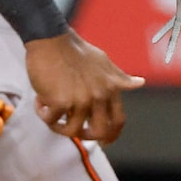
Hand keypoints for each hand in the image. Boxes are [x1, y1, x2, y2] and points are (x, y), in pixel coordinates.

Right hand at [26, 32, 142, 143]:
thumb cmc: (76, 50)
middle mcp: (98, 97)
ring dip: (58, 125)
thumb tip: (140, 82)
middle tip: (71, 128)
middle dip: (84, 136)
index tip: (105, 142)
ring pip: (71, 131)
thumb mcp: (104, 63)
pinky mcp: (60, 101)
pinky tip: (39, 100)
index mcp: (111, 89)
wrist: (52, 38)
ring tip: (50, 111)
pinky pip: (50, 120)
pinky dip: (42, 113)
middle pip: (98, 132)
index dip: (112, 135)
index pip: (118, 120)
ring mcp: (80, 100)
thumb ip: (120, 78)